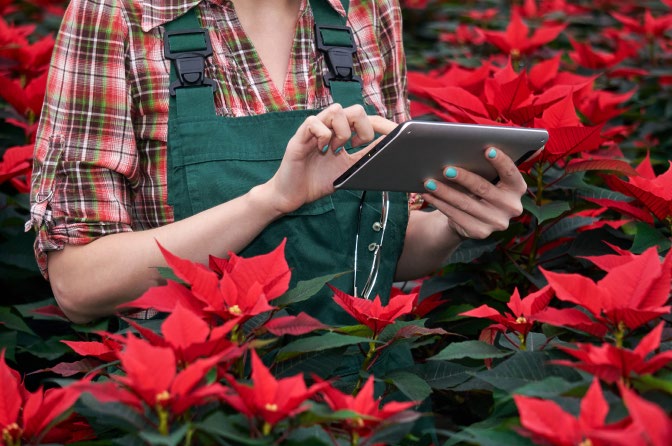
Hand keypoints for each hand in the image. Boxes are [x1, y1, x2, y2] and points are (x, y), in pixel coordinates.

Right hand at [266, 104, 396, 213]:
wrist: (292, 195)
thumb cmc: (317, 181)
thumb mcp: (349, 169)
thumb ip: (366, 156)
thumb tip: (388, 147)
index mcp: (341, 134)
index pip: (365, 119)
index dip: (381, 123)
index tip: (393, 134)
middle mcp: (329, 128)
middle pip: (354, 109)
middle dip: (362, 128)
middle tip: (356, 147)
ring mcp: (314, 130)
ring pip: (336, 110)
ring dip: (342, 131)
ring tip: (336, 149)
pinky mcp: (299, 137)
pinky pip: (314, 122)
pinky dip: (323, 135)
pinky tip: (322, 149)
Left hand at [421, 147, 526, 239]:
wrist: (472, 219)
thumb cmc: (480, 189)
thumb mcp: (487, 179)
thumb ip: (483, 167)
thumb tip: (459, 152)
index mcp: (517, 189)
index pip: (511, 173)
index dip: (501, 161)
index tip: (487, 150)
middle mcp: (511, 207)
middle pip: (483, 189)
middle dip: (463, 178)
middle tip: (446, 169)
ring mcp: (496, 222)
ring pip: (466, 203)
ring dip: (445, 192)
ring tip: (429, 182)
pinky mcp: (480, 232)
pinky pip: (456, 216)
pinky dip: (440, 204)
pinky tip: (429, 196)